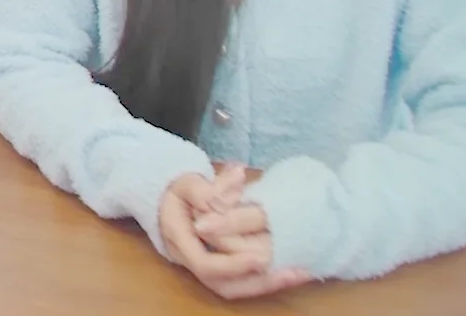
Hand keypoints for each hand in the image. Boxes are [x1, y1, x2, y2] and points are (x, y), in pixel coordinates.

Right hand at [158, 168, 310, 300]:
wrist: (167, 201)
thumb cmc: (179, 190)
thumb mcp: (187, 182)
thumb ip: (209, 186)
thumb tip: (236, 177)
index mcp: (179, 239)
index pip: (204, 263)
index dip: (233, 264)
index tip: (261, 257)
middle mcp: (190, 260)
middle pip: (222, 285)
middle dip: (259, 282)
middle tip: (293, 272)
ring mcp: (205, 268)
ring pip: (233, 288)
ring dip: (266, 284)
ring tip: (298, 274)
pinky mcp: (219, 269)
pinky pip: (241, 282)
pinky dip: (265, 280)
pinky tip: (291, 271)